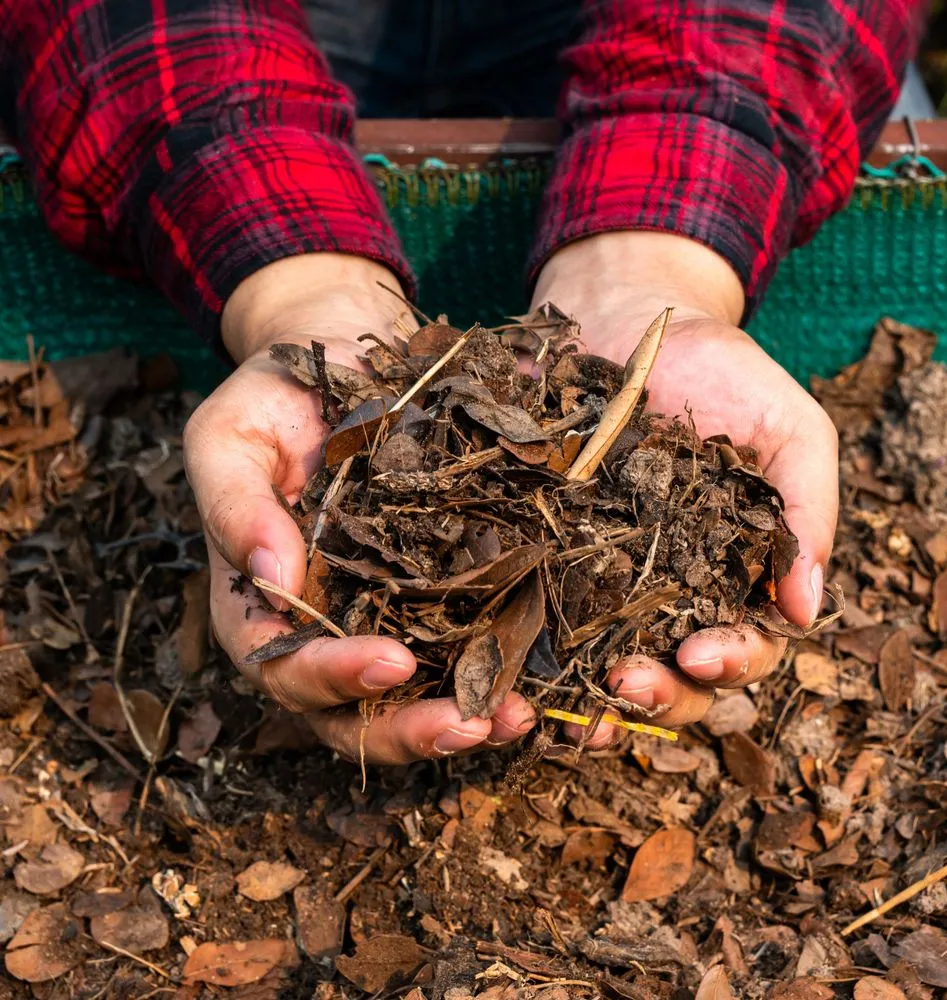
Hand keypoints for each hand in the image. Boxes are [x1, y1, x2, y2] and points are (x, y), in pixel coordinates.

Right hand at [183, 254, 535, 763]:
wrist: (341, 359)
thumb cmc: (273, 398)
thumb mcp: (232, 436)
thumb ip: (235, 505)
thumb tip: (270, 582)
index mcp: (263, 602)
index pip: (284, 664)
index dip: (332, 678)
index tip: (393, 661)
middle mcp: (324, 625)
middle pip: (351, 712)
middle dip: (408, 728)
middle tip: (469, 724)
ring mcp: (383, 615)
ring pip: (414, 698)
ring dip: (464, 717)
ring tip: (517, 717)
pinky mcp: (439, 592)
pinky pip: (463, 645)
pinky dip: (497, 671)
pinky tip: (539, 677)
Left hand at [532, 232, 838, 743]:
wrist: (624, 319)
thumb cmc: (717, 371)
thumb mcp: (785, 426)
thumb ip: (805, 509)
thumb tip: (806, 610)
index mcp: (733, 574)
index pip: (745, 644)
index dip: (731, 662)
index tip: (699, 652)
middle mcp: (669, 593)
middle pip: (673, 676)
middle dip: (657, 696)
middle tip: (626, 686)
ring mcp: (600, 581)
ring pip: (602, 667)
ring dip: (590, 703)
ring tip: (571, 713)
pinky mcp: (540, 559)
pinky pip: (537, 621)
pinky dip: (528, 657)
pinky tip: (512, 675)